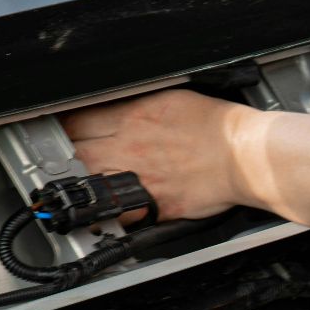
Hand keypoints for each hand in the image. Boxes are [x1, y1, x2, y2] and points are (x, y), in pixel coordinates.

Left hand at [62, 90, 259, 219]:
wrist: (248, 155)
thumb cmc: (222, 127)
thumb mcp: (174, 96)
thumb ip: (139, 103)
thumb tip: (117, 105)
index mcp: (135, 115)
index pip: (78, 119)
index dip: (65, 125)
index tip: (61, 129)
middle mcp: (131, 146)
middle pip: (76, 152)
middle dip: (66, 154)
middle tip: (63, 158)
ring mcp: (141, 177)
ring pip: (91, 183)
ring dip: (83, 183)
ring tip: (80, 185)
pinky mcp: (156, 204)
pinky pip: (119, 213)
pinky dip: (108, 213)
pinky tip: (105, 212)